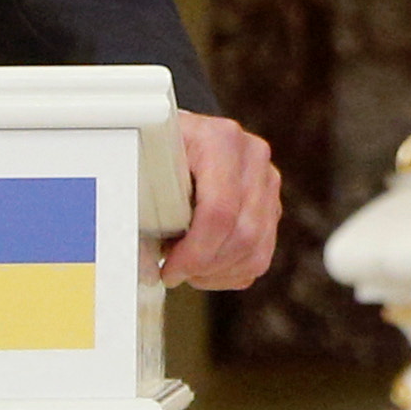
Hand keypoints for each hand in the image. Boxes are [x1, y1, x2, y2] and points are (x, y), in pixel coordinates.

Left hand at [156, 109, 280, 289]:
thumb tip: (139, 257)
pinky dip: (230, 273)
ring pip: (255, 250)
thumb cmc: (157, 151)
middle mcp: (252, 156)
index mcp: (220, 139)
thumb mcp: (143, 164)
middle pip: (244, 234)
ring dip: (217, 272)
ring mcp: (267, 180)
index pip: (219, 211)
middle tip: (173, 273)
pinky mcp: (271, 204)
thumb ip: (141, 200)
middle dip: (205, 266)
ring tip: (186, 268)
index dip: (193, 253)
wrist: (180, 136)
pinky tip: (204, 266)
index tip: (167, 269)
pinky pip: (260, 256)